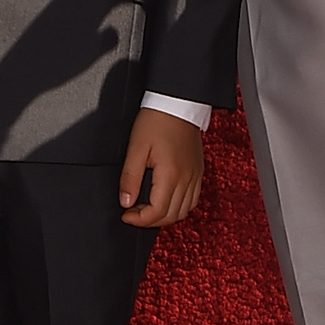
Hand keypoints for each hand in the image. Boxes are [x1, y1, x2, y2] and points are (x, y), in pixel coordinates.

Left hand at [119, 107, 205, 226]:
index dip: (139, 219)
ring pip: (184, 211)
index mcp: (171, 174)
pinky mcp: (198, 171)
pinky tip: (166, 200)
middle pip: (171, 216)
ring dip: (165, 216)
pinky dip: (179, 207)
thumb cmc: (156, 120)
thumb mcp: (136, 147)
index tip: (126, 214)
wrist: (176, 103)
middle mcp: (187, 178)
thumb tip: (126, 201)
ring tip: (147, 209)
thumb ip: (129, 177)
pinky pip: (192, 200)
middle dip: (150, 221)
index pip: (157, 212)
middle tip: (133, 213)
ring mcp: (195, 176)